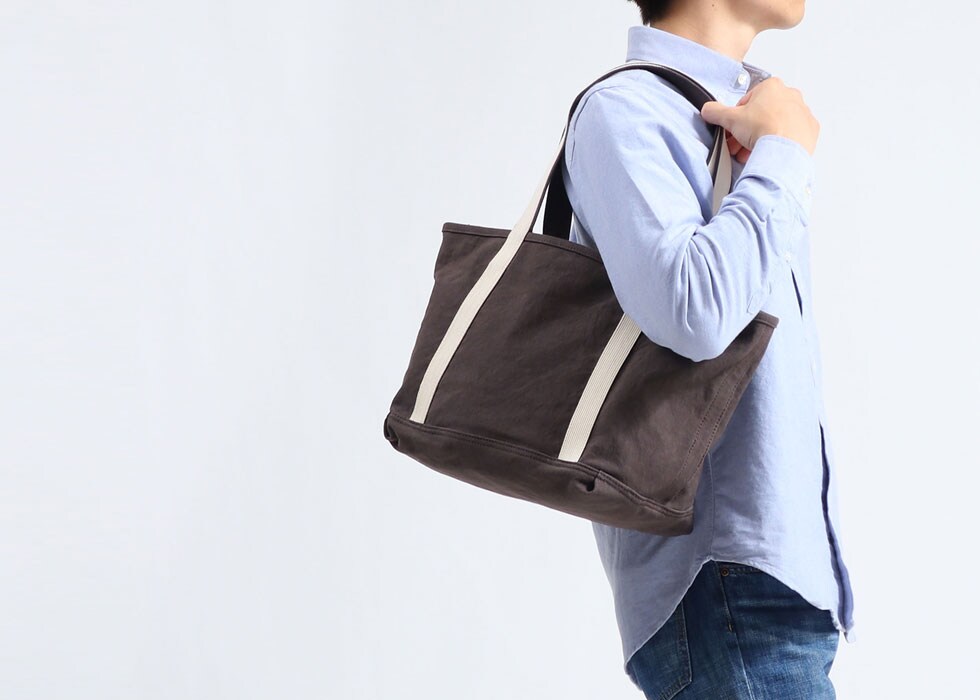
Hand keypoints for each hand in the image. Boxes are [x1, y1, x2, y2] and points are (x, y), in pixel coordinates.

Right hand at [700, 76, 819, 156]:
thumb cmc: (764, 129)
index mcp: (771, 86)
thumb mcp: (730, 118)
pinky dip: (781, 142)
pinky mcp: (809, 129)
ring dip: (763, 137)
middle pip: (763, 114)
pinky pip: (792, 134)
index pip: (747, 101)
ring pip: (777, 124)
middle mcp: (790, 95)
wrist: (784, 149)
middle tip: (741, 143)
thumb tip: (708, 110)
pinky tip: (771, 151)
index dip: (737, 118)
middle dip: (749, 130)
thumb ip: (716, 111)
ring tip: (753, 151)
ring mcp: (802, 112)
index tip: (734, 129)